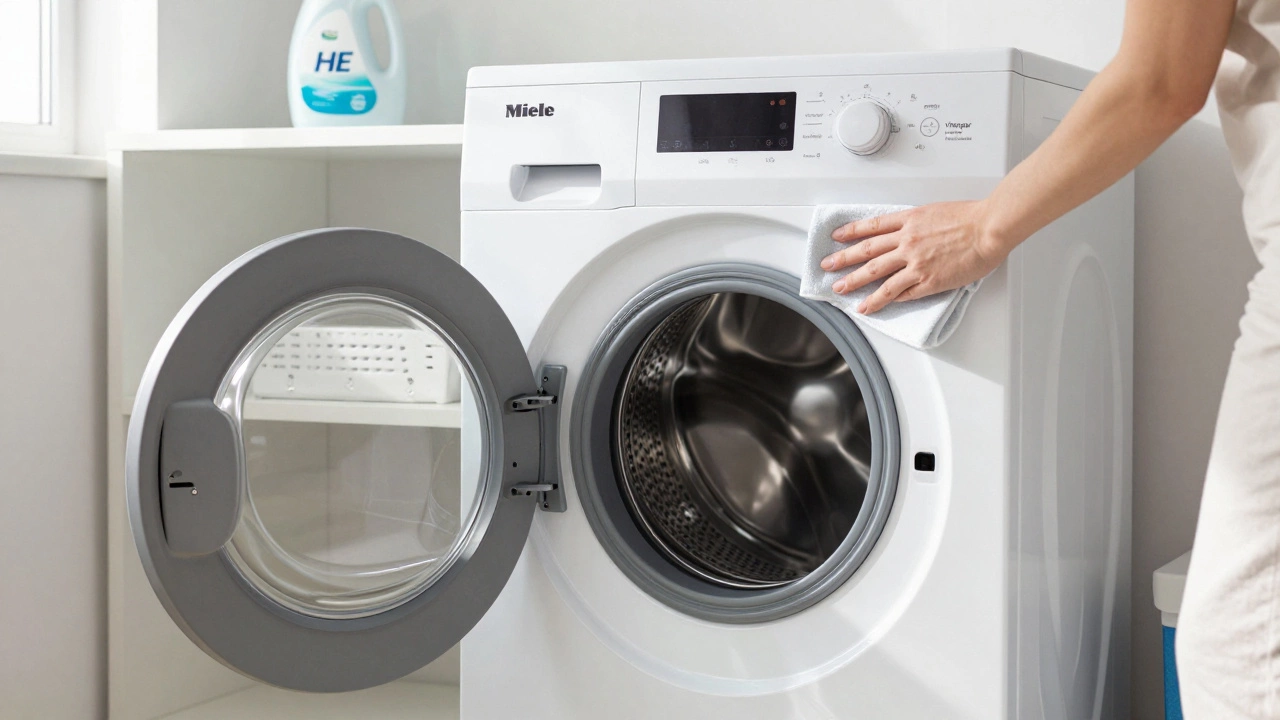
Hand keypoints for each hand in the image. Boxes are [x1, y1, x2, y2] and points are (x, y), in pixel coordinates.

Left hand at [821, 200, 1009, 313]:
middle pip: (867, 252)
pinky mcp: (927, 280)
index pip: (871, 227)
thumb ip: (915, 222)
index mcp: (909, 220)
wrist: (988, 228)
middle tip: (828, 268)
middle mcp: (907, 241)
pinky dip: (885, 300)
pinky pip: (901, 292)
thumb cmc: (970, 218)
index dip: (850, 233)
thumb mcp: (934, 211)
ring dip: (856, 285)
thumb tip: (904, 231)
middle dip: (843, 261)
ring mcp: (915, 262)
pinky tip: (874, 305)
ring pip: (877, 275)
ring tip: (843, 291)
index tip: (836, 237)